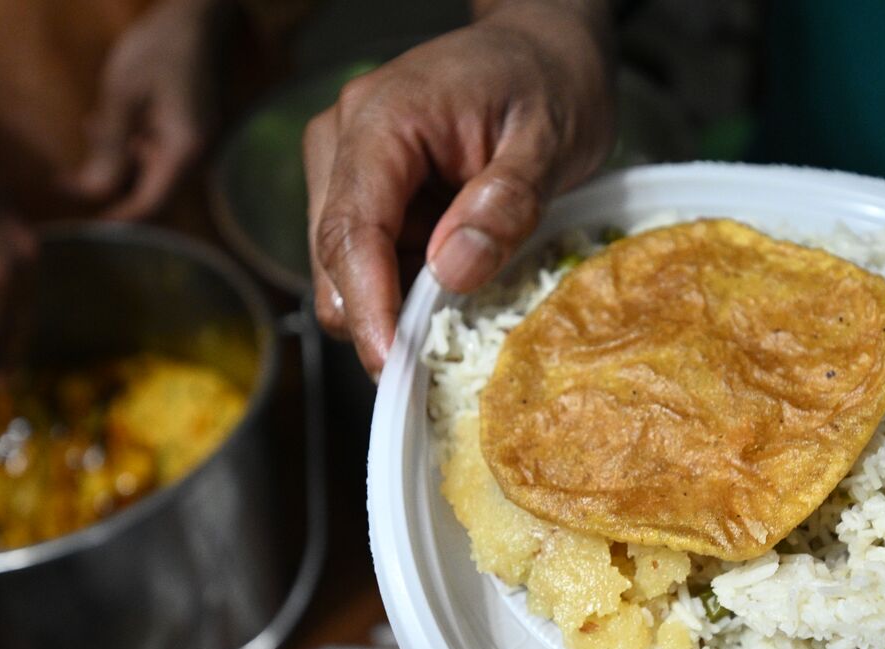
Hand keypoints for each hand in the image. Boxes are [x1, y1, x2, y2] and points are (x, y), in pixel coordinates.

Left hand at [67, 0, 225, 220]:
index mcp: (184, 149)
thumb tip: (95, 190)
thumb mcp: (122, 95)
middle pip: (150, 189)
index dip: (118, 216)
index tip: (84, 220)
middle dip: (109, 185)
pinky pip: (155, 151)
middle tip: (65, 178)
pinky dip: (128, 145)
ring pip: (149, 170)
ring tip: (89, 130)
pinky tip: (105, 122)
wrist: (194, 18)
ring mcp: (192, 142)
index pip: (152, 202)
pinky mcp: (186, 130)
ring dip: (116, 160)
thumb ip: (110, 145)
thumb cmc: (158, 49)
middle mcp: (194, 153)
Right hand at [305, 0, 616, 375]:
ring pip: (342, 268)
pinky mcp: (364, 192)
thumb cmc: (550, 82)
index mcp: (383, 120)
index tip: (393, 364)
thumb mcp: (551, 141)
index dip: (369, 306)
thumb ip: (505, 204)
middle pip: (333, 259)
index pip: (352, 230)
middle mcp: (344, 140)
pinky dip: (403, 287)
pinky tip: (453, 283)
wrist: (544, 47)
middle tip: (446, 355)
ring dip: (394, 303)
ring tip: (465, 306)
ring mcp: (345, 166)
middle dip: (379, 316)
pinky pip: (367, 259)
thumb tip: (451, 271)